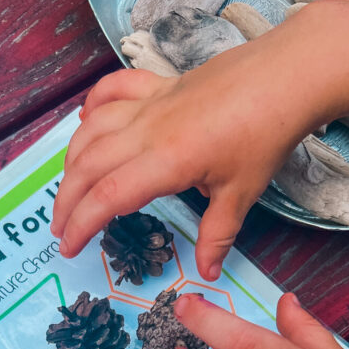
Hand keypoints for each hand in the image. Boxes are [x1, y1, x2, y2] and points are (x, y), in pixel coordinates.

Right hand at [51, 43, 311, 279]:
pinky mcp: (159, 86)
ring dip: (72, 160)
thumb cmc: (266, 133)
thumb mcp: (242, 194)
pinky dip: (92, 107)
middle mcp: (148, 130)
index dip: (81, 224)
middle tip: (61, 229)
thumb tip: (206, 273)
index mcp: (167, 161)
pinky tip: (85, 122)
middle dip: (66, 201)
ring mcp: (151, 104)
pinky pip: (112, 91)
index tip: (69, 247)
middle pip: (88, 165)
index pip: (108, 196)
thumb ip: (218, 236)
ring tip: (69, 189)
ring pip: (92, 130)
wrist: (287, 76)